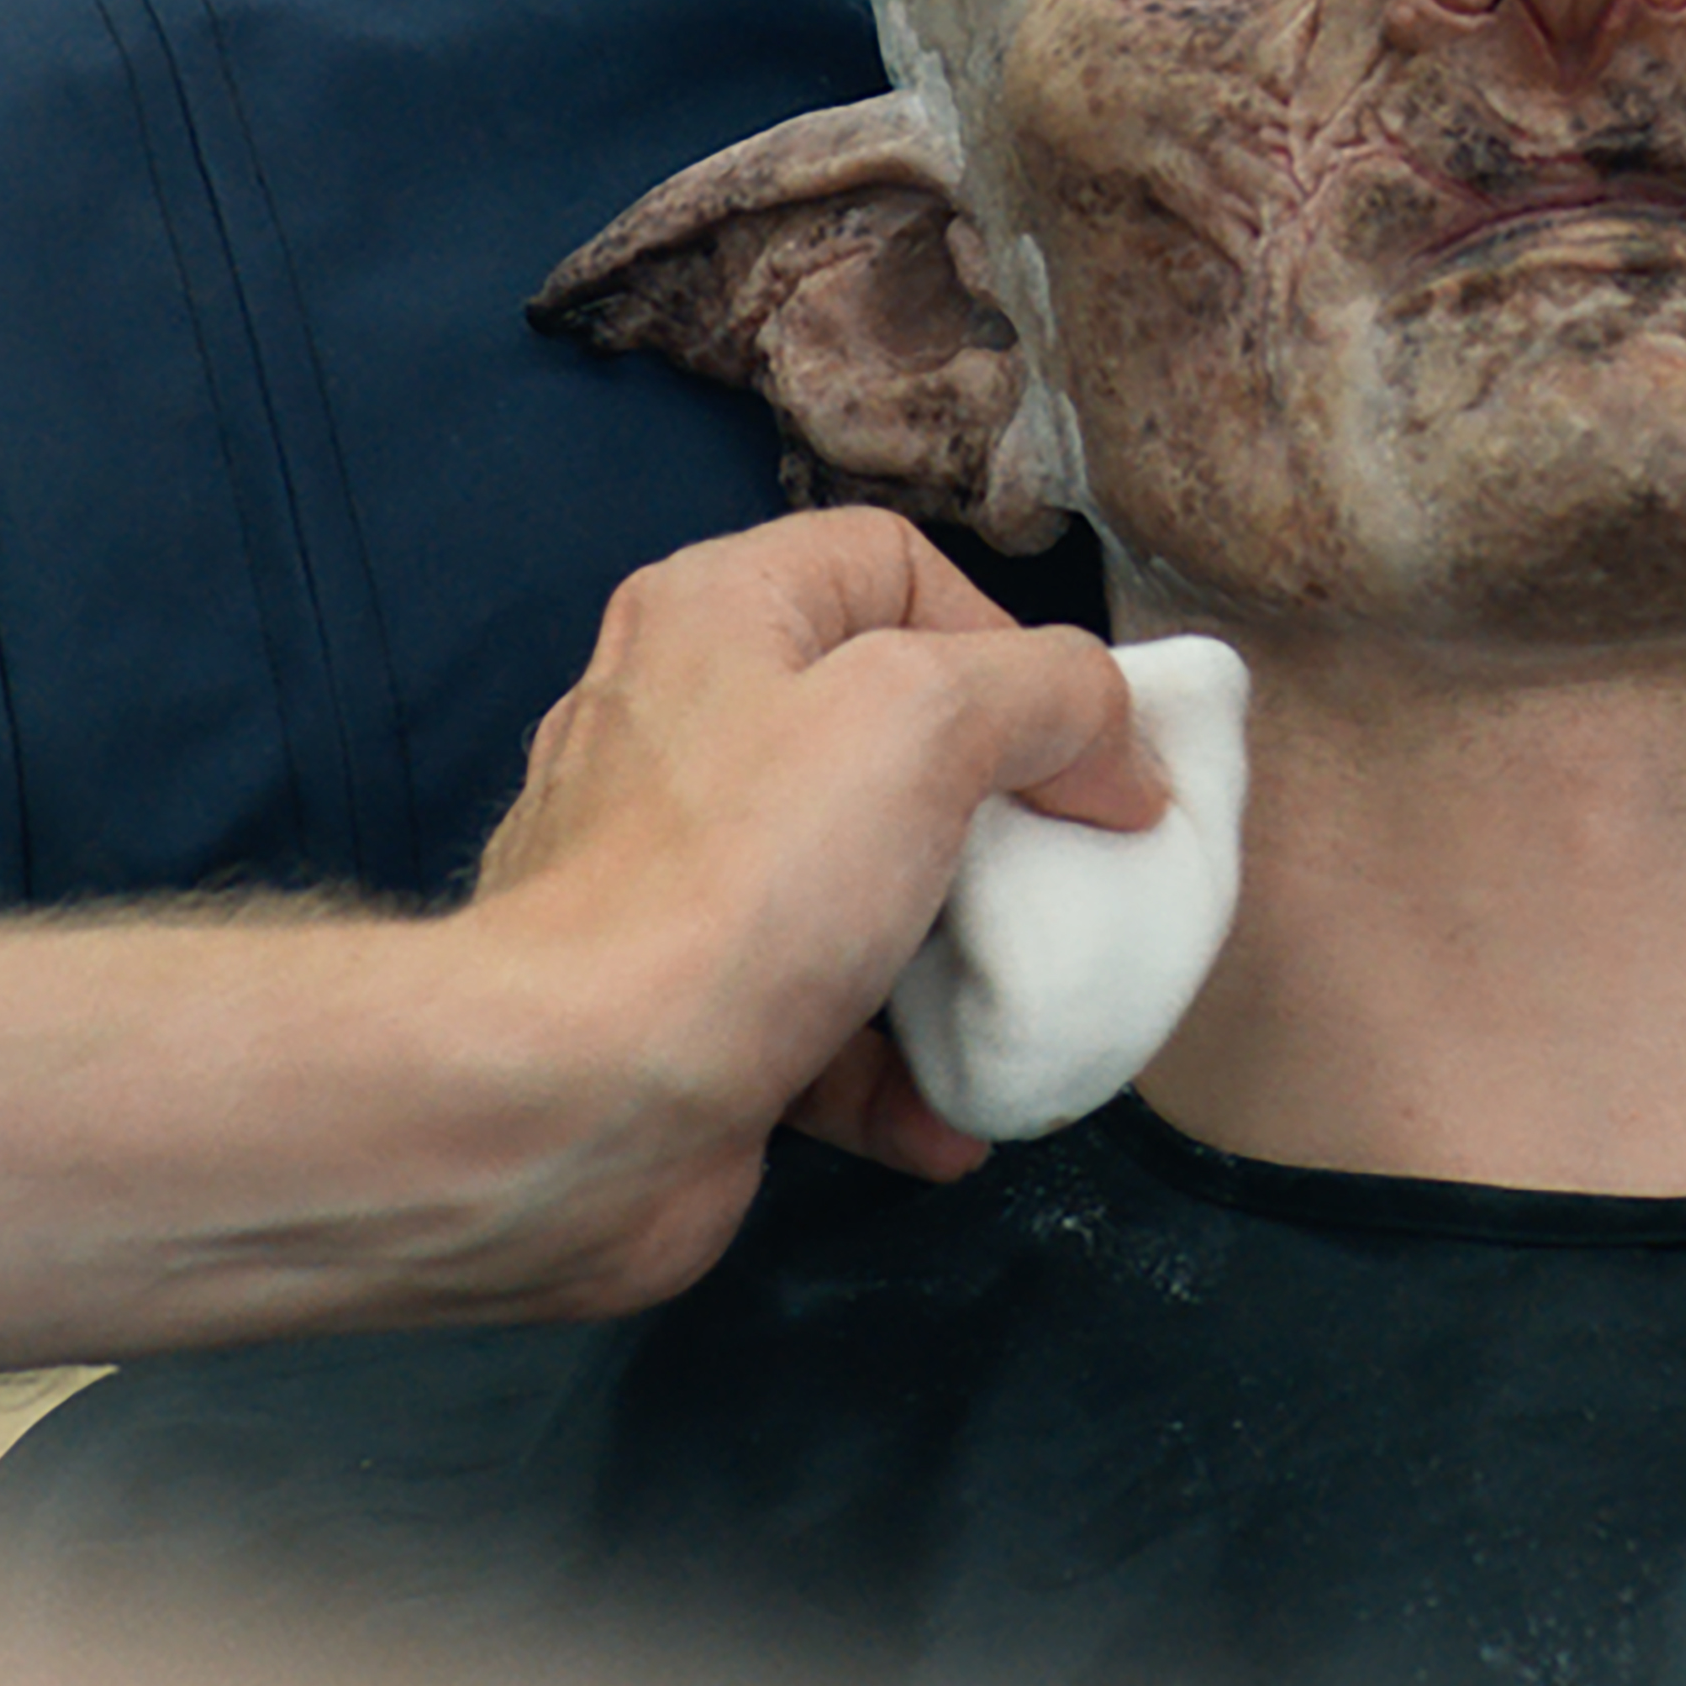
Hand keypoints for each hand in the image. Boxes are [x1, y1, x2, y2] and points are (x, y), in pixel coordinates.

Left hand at [452, 513, 1155, 1303]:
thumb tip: (1115, 753)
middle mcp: (683, 728)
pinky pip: (818, 1026)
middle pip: (890, 737)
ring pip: (863, 891)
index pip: (895, 566)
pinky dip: (894, 1073)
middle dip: (998, 819)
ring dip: (959, 960)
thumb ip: (1050, 693)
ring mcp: (676, 880)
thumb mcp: (928, 718)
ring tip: (1021, 1005)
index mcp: (719, 616)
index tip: (1078, 757)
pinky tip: (948, 1118)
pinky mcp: (680, 1011)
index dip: (1007, 644)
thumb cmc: (740, 878)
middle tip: (1072, 880)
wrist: (570, 1100)